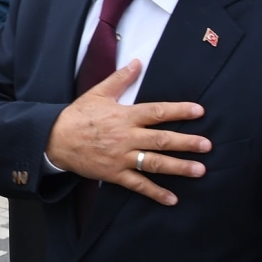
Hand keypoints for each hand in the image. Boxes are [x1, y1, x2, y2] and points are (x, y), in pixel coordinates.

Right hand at [44, 61, 208, 205]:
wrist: (54, 139)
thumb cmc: (78, 115)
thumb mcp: (98, 93)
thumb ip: (120, 78)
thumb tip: (137, 62)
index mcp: (124, 116)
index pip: (156, 112)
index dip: (178, 111)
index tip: (199, 112)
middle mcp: (126, 137)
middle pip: (161, 139)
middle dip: (186, 142)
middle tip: (207, 145)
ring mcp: (121, 157)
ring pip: (154, 162)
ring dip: (178, 167)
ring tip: (199, 170)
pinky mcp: (114, 174)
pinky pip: (138, 185)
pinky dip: (155, 192)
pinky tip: (172, 199)